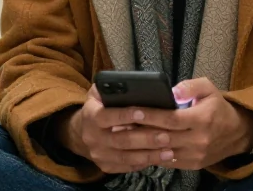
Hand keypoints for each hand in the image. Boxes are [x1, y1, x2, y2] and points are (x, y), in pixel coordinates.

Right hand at [56, 86, 178, 173]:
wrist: (82, 132)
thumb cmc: (99, 107)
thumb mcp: (99, 93)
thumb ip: (112, 88)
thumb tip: (135, 84)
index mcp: (91, 115)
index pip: (107, 116)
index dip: (126, 115)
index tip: (145, 114)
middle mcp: (92, 137)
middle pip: (121, 140)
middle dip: (146, 139)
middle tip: (167, 136)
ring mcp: (99, 154)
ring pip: (126, 158)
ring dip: (150, 155)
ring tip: (170, 151)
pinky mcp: (106, 166)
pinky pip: (128, 167)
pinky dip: (145, 163)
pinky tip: (161, 158)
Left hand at [112, 78, 252, 169]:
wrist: (236, 133)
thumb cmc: (217, 107)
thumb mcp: (209, 88)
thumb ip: (190, 86)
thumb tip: (172, 90)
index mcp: (202, 119)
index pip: (170, 119)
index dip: (150, 115)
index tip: (132, 110)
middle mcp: (199, 140)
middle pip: (163, 137)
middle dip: (139, 131)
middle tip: (119, 124)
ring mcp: (195, 155)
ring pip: (163, 152)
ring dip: (142, 145)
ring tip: (123, 135)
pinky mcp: (192, 165)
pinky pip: (167, 161)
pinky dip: (152, 154)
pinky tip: (137, 146)